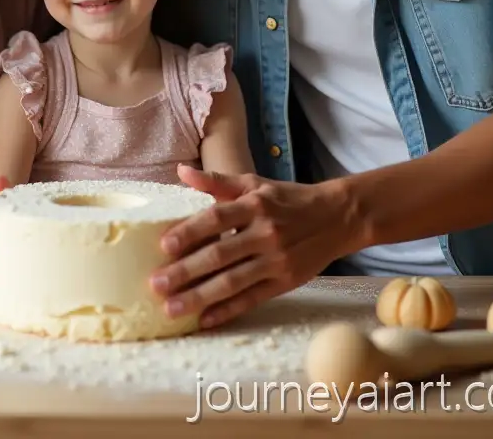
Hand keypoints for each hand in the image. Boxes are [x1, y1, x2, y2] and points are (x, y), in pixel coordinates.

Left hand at [150, 164, 358, 329]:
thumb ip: (217, 181)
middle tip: (156, 284)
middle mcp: (264, 233)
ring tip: (171, 308)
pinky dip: (227, 311)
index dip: (190, 232)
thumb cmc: (287, 198)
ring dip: (200, 297)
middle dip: (185, 272)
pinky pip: (251, 299)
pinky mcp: (285, 282)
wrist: (337, 217)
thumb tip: (182, 172)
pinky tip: (204, 320)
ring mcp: (276, 260)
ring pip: (232, 282)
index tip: (163, 246)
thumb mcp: (254, 183)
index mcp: (254, 205)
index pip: (216, 219)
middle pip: (220, 255)